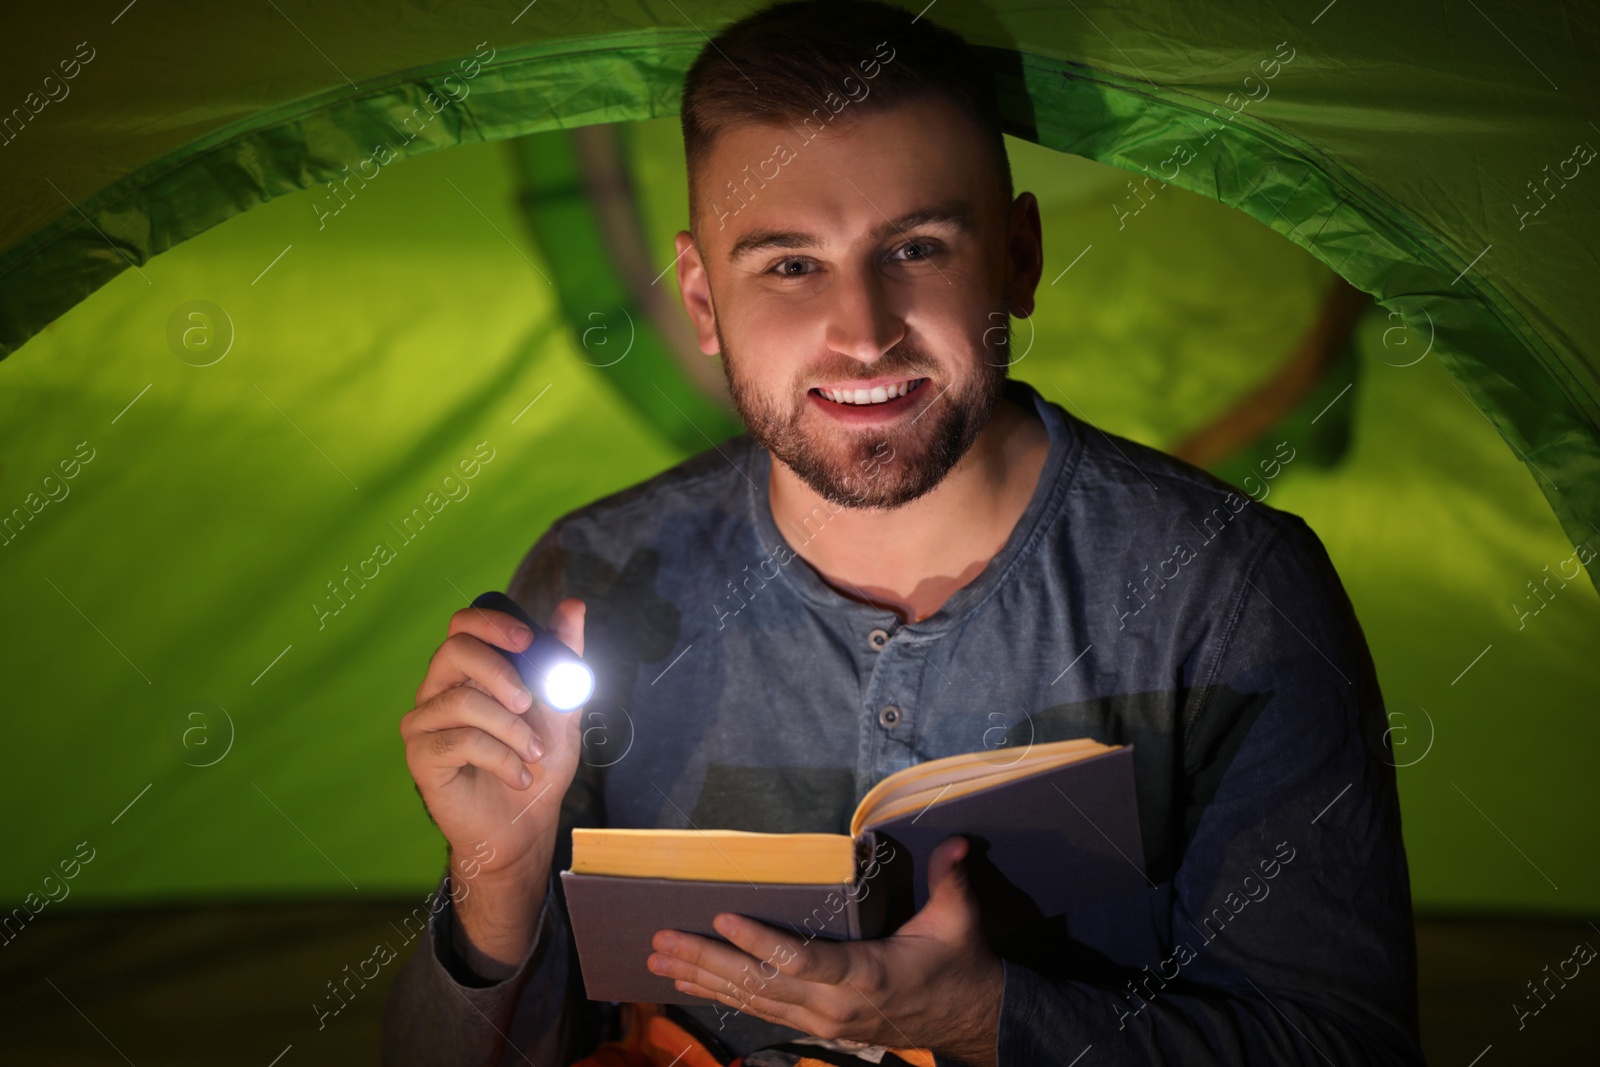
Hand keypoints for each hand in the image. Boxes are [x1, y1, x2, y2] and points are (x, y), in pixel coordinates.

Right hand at [399, 597, 586, 971]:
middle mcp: (439, 690)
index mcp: (469, 672)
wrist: (525, 826)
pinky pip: (458, 740)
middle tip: (528, 702)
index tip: (527, 638)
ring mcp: (424, 722)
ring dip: (511, 728)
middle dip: (500, 671)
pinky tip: (519, 776)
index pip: (462, 625)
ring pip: (461, 701)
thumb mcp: (562, 706)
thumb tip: (573, 606)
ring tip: (534, 754)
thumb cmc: (537, 764)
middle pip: (453, 650)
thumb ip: (564, 658)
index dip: (492, 623)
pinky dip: (500, 757)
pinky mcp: (420, 756)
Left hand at [647, 836, 1003, 1066]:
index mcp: (866, 976)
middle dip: (707, 960)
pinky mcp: (818, 1027)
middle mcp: (835, 1007)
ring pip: (752, 1001)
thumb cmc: (959, 964)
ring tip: (659, 961)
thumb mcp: (959, 921)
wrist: (971, 1020)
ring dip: (704, 979)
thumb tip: (958, 842)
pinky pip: (762, 1012)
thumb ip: (950, 880)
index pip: (802, 963)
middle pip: (760, 984)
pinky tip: (692, 983)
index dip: (759, 943)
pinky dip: (724, 995)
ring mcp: (824, 1023)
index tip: (722, 917)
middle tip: (662, 941)